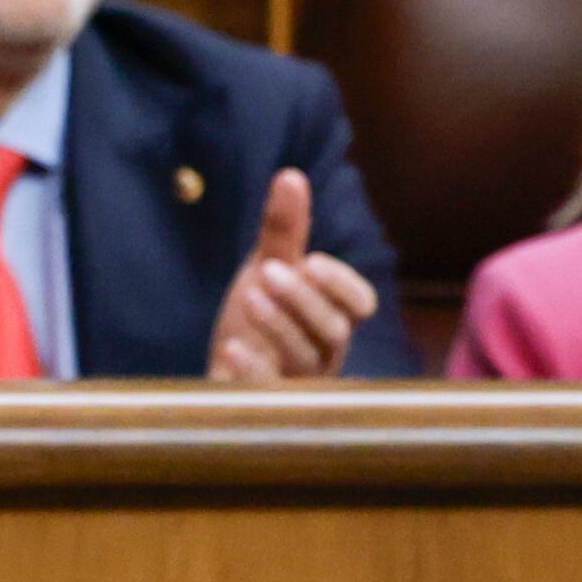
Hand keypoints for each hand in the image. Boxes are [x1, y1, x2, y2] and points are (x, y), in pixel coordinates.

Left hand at [208, 170, 378, 381]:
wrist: (220, 369)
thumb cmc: (256, 318)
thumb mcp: (266, 269)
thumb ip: (283, 230)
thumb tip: (290, 175)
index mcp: (333, 317)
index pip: (360, 304)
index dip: (341, 285)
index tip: (312, 260)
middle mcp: (325, 353)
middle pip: (334, 329)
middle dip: (303, 299)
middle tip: (269, 271)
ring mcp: (298, 384)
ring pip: (306, 359)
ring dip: (279, 326)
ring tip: (250, 296)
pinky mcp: (265, 406)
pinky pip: (270, 394)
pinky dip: (253, 370)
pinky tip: (231, 347)